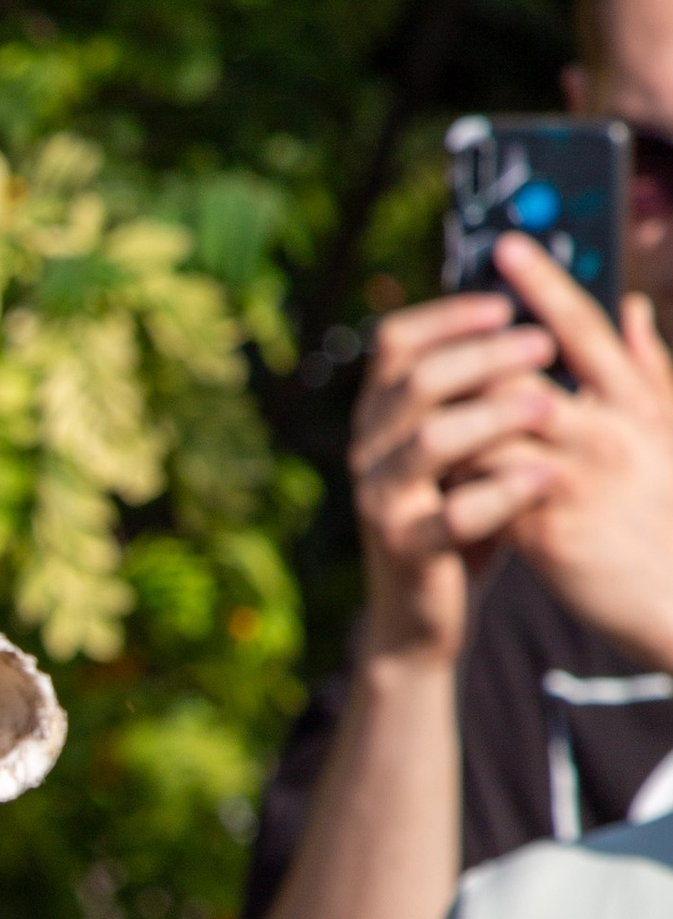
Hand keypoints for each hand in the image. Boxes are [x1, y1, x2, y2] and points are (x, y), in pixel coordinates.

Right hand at [345, 291, 558, 661]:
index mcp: (379, 415)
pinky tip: (546, 474)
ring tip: (550, 405)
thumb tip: (538, 325)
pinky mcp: (404, 549)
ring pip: (430, 441)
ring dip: (495, 415)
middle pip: (415, 381)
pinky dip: (503, 492)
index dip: (445, 316)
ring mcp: (379, 500)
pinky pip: (451, 516)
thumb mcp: (468, 449)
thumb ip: (484, 396)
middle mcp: (368, 449)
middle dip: (483, 355)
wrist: (420, 614)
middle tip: (544, 342)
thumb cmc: (459, 516)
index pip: (394, 344)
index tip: (504, 304)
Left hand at [472, 237, 672, 668]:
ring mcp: (573, 483)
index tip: (506, 243)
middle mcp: (606, 435)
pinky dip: (459, 476)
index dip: (544, 281)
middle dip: (475, 355)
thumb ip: (648, 368)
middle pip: (520, 372)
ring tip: (438, 415)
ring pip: (490, 429)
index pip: (584, 327)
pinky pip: (480, 490)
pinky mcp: (544, 533)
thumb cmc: (667, 508)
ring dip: (458, 420)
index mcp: (637, 403)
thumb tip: (633, 308)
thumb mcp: (669, 431)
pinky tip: (444, 472)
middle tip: (441, 342)